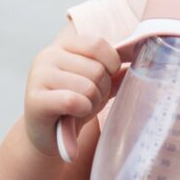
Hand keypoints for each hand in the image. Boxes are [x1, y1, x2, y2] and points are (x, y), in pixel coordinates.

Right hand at [23, 31, 121, 158]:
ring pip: (88, 86)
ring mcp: (38, 76)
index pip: (98, 44)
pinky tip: (72, 116)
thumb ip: (114, 71)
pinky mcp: (34, 100)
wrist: (49, 136)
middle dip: (101, 90)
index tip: (106, 78)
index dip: (111, 64)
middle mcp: (47, 55)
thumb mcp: (97, 84)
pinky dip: (80, 111)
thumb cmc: (75, 105)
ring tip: (79, 109)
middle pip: (96, 69)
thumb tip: (144, 59)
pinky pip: (73, 101)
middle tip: (88, 101)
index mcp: (63, 46)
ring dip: (91, 103)